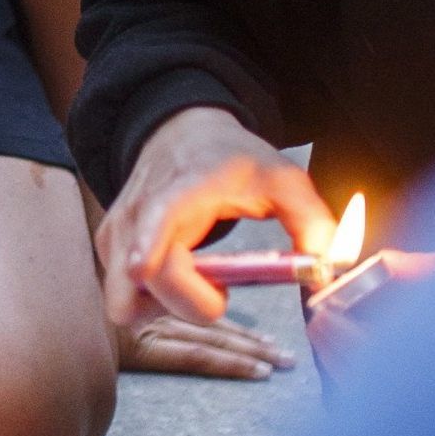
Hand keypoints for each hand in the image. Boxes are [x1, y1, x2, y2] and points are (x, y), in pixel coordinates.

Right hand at [95, 105, 339, 336]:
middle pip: (143, 281)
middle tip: (221, 289)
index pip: (156, 216)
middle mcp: (140, 210)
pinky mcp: (109, 248)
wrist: (181, 131)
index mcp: (183, 187)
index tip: (140, 267)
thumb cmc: (231, 159)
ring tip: (199, 277)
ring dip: (169, 305)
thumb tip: (325, 266)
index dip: (146, 246)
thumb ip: (313, 221)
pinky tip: (181, 274)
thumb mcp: (283, 177)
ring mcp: (118, 232)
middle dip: (188, 304)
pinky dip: (156, 299)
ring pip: (129, 299)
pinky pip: (126, 298)